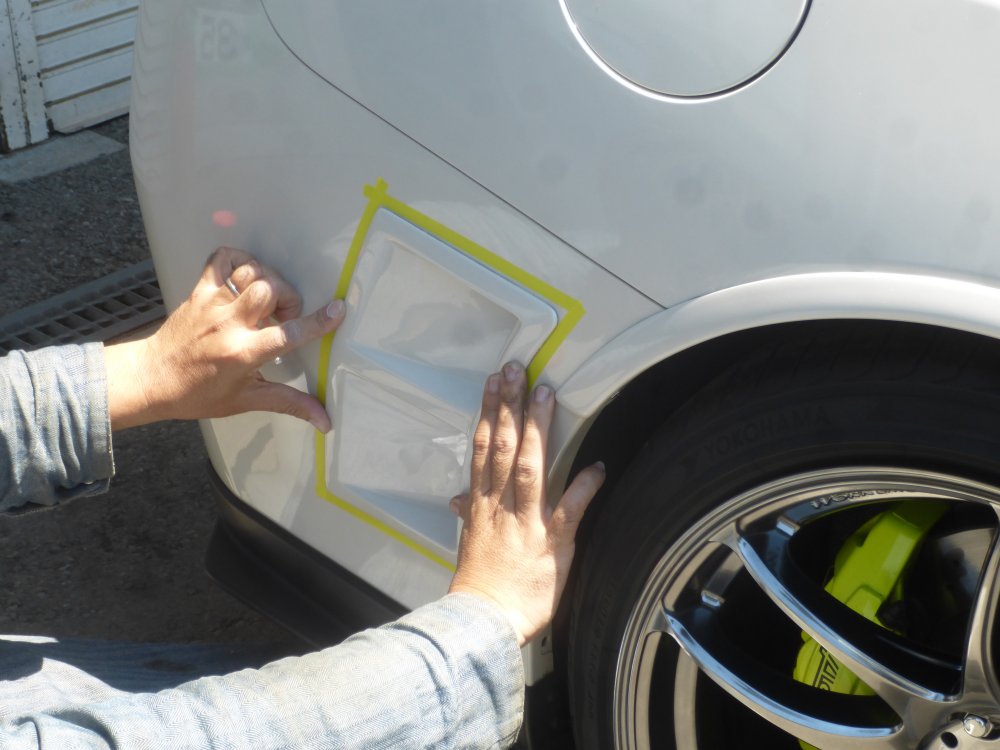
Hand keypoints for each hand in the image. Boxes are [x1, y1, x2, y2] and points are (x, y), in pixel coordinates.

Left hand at [105, 247, 344, 430]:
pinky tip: (246, 279)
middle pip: (270, 290)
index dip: (317, 322)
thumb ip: (289, 403)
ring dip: (267, 281)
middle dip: (288, 297)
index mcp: (242, 354)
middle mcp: (227, 324)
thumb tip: (324, 420)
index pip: (287, 334)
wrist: (152, 379)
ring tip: (266, 300)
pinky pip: (222, 259)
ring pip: (250, 272)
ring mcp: (211, 303)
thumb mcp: (246, 401)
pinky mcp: (199, 291)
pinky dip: (239, 261)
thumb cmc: (197, 393)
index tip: (338, 309)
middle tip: (285, 315)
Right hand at [448, 361, 604, 645]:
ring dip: (537, 428)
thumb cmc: (479, 585)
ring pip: (530, 466)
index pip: (483, 449)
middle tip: (516, 369)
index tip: (493, 383)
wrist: (484, 621)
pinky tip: (598, 465)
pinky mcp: (551, 543)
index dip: (489, 412)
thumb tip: (456, 498)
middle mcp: (500, 505)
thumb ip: (468, 515)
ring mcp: (525, 521)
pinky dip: (584, 487)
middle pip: (504, 446)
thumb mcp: (469, 544)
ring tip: (543, 393)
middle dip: (510, 405)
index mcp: (481, 504)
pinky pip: (570, 510)